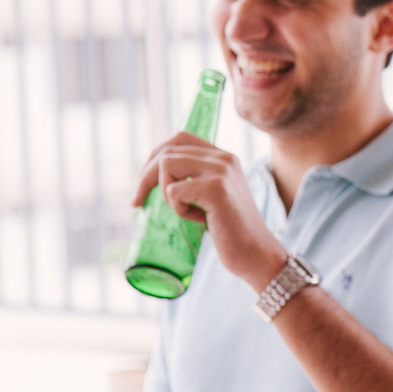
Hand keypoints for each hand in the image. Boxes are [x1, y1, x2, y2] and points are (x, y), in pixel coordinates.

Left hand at [132, 131, 285, 289]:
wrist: (255, 253)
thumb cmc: (230, 230)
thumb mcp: (212, 195)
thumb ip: (194, 177)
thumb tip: (152, 171)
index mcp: (223, 156)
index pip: (179, 138)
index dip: (154, 155)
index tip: (143, 181)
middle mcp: (223, 157)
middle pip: (167, 151)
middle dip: (145, 177)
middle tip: (137, 201)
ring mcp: (221, 171)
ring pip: (167, 165)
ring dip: (165, 193)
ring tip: (184, 211)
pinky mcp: (216, 189)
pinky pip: (174, 192)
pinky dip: (178, 209)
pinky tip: (198, 220)